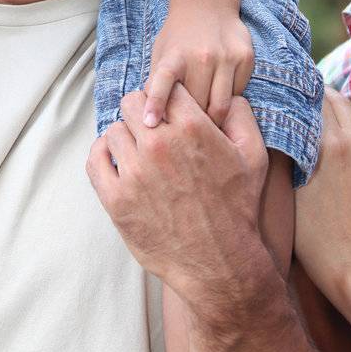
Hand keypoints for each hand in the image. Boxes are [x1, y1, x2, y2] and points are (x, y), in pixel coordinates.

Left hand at [87, 85, 267, 310]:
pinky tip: (118, 163)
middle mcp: (160, 145)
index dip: (167, 99)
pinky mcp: (116, 199)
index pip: (164, 88)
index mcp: (192, 128)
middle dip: (143, 114)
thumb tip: (228, 96)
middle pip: (133, 103)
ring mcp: (135, 172)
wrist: (219, 262)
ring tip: (139, 154)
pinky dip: (104, 155)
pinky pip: (96, 158)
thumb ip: (241, 116)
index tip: (168, 113)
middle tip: (152, 132)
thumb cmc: (237, 208)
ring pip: (114, 129)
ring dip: (126, 137)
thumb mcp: (254, 157)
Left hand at [143, 0, 253, 127]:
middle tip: (189, 136)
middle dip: (192, 124)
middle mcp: (200, 56)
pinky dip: (229, 101)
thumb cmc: (180, 37)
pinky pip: (238, 94)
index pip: (163, 81)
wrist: (207, 4)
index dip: (156, 102)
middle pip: (197, 106)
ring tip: (208, 126)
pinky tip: (221, 94)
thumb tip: (149, 119)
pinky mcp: (245, 58)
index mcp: (174, 56)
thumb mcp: (162, 54)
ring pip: (221, 106)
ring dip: (214, 120)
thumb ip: (157, 83)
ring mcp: (225, 57)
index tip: (149, 123)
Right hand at [294, 89, 350, 323]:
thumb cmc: (313, 234)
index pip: (309, 98)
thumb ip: (286, 150)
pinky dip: (340, 125)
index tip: (276, 90)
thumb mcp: (289, 188)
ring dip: (328, 108)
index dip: (291, 92)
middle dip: (311, 95)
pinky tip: (323, 138)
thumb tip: (276, 123)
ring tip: (305, 114)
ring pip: (347, 112)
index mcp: (327, 143)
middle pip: (331, 98)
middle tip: (289, 97)